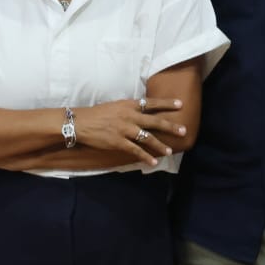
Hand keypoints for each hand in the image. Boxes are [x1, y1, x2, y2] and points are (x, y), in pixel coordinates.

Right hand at [72, 97, 186, 165]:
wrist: (81, 123)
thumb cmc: (97, 113)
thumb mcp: (115, 105)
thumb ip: (129, 109)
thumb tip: (142, 111)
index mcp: (129, 105)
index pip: (152, 103)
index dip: (166, 103)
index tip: (180, 104)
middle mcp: (130, 116)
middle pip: (155, 121)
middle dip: (170, 126)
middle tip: (183, 130)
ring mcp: (125, 130)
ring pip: (148, 138)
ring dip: (160, 145)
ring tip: (169, 151)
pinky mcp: (119, 142)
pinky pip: (136, 150)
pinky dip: (146, 157)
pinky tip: (154, 162)